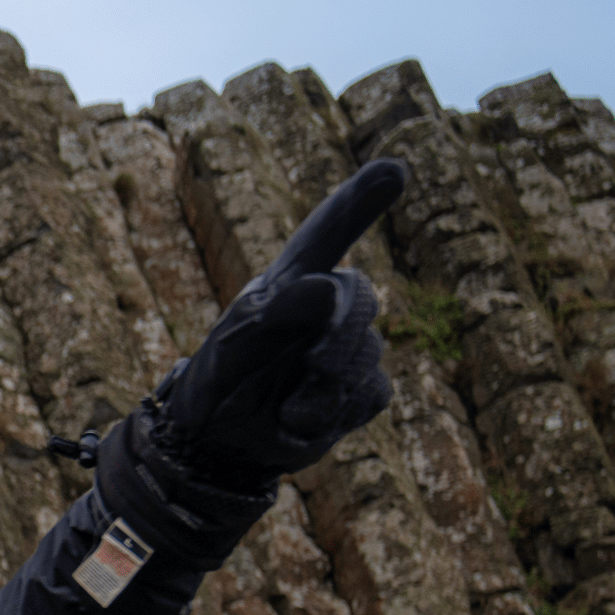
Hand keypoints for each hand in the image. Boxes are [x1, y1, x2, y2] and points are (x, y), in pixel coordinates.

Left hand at [161, 158, 408, 482]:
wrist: (220, 445)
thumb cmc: (218, 385)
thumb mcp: (230, 352)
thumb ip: (274, 318)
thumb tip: (326, 288)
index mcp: (288, 283)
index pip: (328, 231)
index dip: (362, 200)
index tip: (396, 168)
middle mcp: (323, 308)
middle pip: (360, 299)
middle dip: (340, 335)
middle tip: (311, 365)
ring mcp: (345, 348)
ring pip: (369, 354)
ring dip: (329, 387)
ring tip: (286, 408)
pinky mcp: (358, 390)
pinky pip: (372, 394)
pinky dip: (338, 413)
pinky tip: (301, 420)